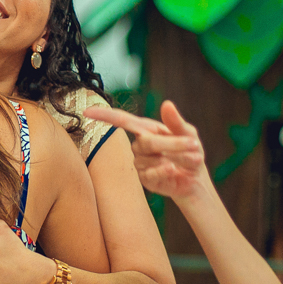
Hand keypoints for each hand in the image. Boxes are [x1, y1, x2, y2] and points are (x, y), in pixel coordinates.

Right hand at [85, 100, 207, 199]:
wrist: (195, 179)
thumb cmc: (191, 152)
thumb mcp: (189, 134)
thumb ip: (176, 122)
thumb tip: (167, 104)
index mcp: (147, 129)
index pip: (121, 120)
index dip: (104, 115)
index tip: (87, 111)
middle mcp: (139, 145)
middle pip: (145, 142)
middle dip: (171, 144)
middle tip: (194, 145)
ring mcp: (140, 163)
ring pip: (147, 158)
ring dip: (173, 157)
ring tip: (191, 159)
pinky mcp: (145, 179)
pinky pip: (149, 174)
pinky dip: (164, 171)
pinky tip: (173, 171)